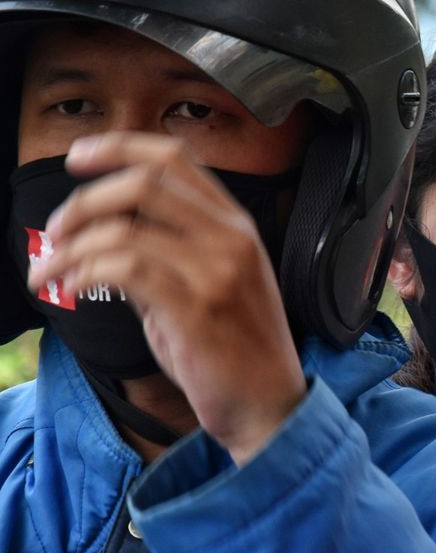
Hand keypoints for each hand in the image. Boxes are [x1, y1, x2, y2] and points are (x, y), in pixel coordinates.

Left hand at [28, 132, 305, 464]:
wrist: (269, 404)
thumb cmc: (235, 349)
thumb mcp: (210, 286)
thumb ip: (165, 255)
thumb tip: (102, 240)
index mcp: (236, 224)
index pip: (175, 159)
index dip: (120, 148)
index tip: (78, 156)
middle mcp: (232, 238)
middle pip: (146, 182)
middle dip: (84, 200)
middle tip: (55, 228)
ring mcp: (218, 271)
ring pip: (126, 229)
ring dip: (71, 245)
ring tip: (49, 269)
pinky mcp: (197, 308)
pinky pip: (125, 270)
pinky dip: (86, 272)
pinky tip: (72, 287)